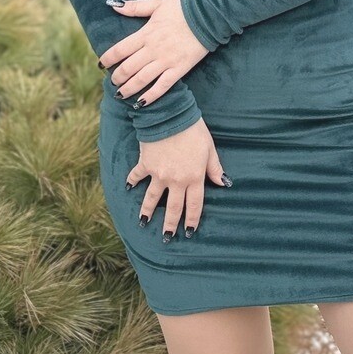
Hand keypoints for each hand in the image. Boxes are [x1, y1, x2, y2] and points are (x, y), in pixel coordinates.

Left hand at [100, 0, 208, 108]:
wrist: (209, 14)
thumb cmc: (183, 6)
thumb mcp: (157, 3)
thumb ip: (134, 7)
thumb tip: (113, 4)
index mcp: (146, 33)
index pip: (120, 49)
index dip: (108, 58)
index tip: (101, 64)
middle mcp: (153, 50)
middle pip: (128, 67)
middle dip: (117, 77)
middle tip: (112, 82)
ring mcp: (166, 61)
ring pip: (142, 79)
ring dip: (128, 89)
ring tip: (120, 95)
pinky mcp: (180, 69)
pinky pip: (163, 86)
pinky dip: (151, 96)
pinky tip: (142, 103)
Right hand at [128, 117, 228, 238]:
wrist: (169, 116)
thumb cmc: (193, 130)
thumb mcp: (209, 149)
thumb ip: (215, 168)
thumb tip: (224, 183)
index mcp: (194, 178)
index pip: (194, 205)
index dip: (192, 220)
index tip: (189, 232)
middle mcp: (176, 180)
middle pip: (173, 207)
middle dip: (170, 224)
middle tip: (167, 237)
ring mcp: (159, 174)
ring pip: (152, 198)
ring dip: (147, 211)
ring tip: (143, 223)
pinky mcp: (146, 164)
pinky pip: (137, 176)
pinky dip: (132, 181)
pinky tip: (128, 188)